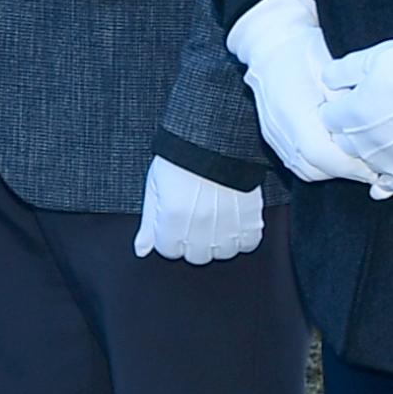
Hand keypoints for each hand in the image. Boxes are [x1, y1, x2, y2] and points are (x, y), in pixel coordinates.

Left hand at [133, 158, 267, 263]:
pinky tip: (235, 223)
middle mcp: (200, 225)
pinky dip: (243, 237)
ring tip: (216, 221)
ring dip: (218, 241)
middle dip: (192, 242)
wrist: (215, 137)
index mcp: (173, 218)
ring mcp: (227, 223)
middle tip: (195, 221)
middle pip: (196, 256)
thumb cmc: (181, 159)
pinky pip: (249, 243)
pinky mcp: (250, 216)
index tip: (174, 224)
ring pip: (222, 253)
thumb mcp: (155, 187)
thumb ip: (149, 224)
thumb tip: (141, 250)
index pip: (168, 250)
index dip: (169, 237)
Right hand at [226, 0, 375, 188]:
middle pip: (315, 169)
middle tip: (372, 163)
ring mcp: (275, 137)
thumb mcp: (332, 74)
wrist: (270, 42)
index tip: (376, 165)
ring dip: (331, 169)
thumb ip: (347, 106)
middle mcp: (281, 132)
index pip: (323, 156)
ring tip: (354, 157)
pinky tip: (334, 150)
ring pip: (306, 169)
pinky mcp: (275, 137)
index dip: (352, 166)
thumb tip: (369, 130)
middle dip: (346, 171)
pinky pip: (298, 162)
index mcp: (294, 116)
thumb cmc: (302, 52)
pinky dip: (318, 163)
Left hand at [323, 41, 392, 193]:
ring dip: (370, 151)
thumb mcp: (370, 60)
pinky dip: (388, 183)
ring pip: (366, 162)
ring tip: (383, 137)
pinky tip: (384, 183)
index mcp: (349, 116)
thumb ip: (342, 72)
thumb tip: (327, 78)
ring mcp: (386, 160)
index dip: (336, 107)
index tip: (346, 100)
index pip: (328, 118)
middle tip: (367, 116)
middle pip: (343, 142)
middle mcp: (363, 143)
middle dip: (349, 131)